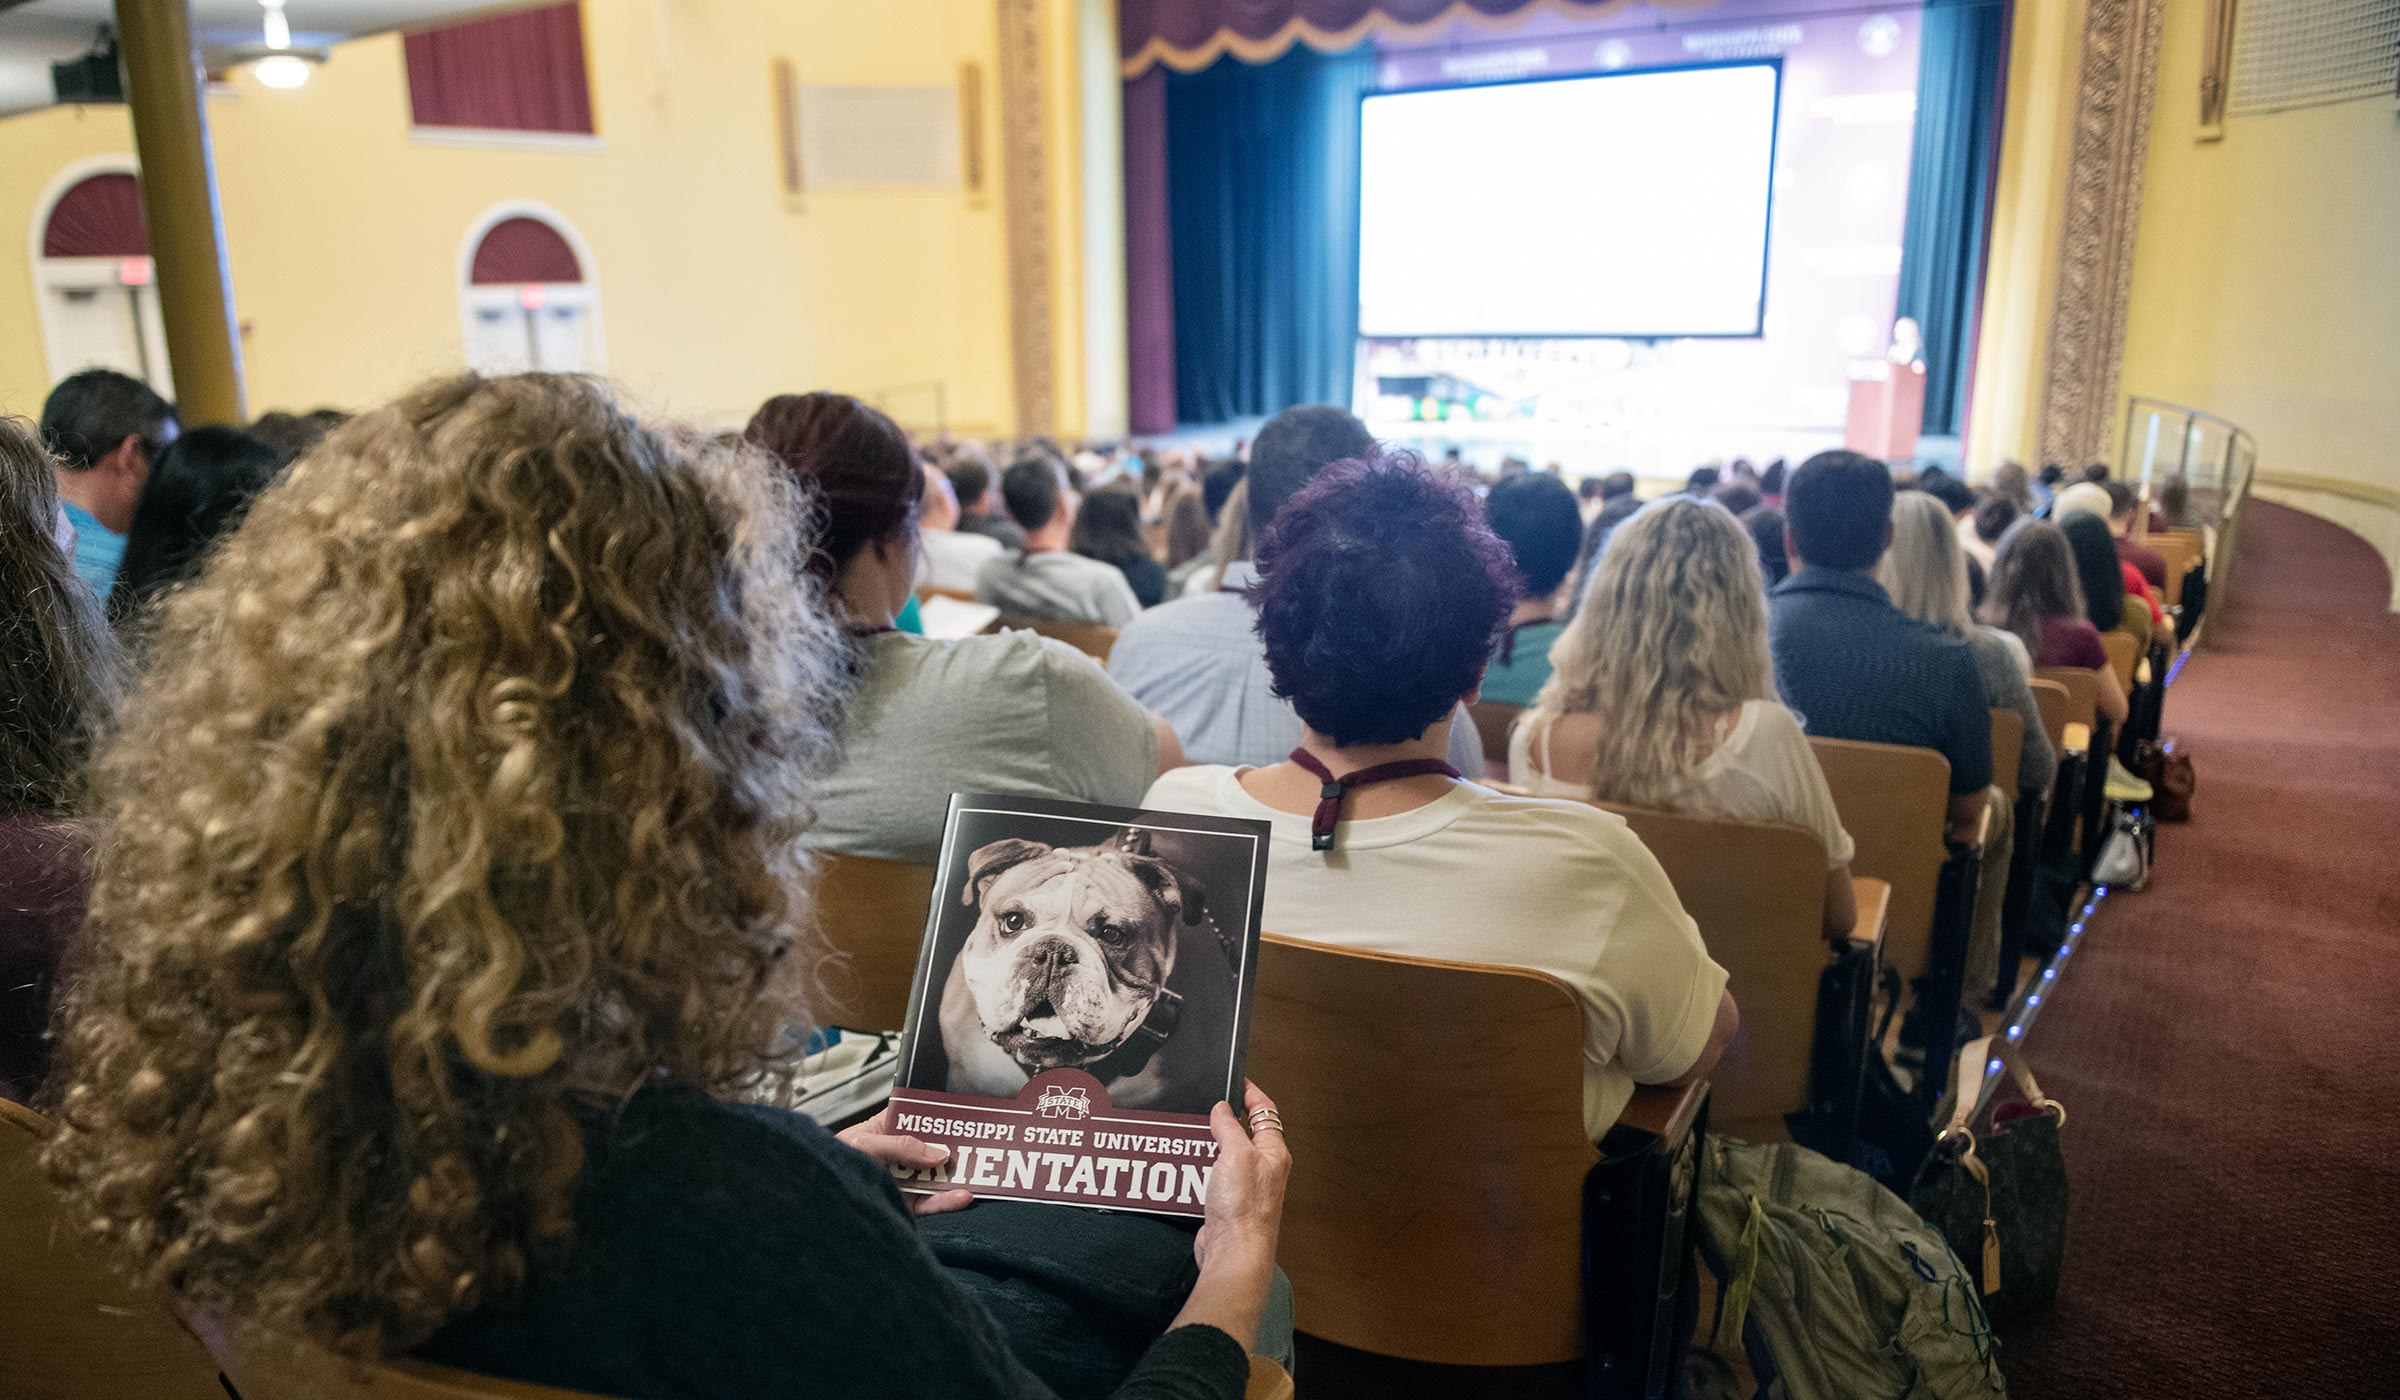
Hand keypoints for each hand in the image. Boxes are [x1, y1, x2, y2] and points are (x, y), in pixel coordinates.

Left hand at [840, 1107, 971, 1216]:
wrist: (817, 1206)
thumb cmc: (831, 1163)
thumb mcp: (864, 1145)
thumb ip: (900, 1146)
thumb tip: (938, 1153)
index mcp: (884, 1130)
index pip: (917, 1118)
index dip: (938, 1116)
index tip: (962, 1115)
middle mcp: (897, 1155)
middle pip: (932, 1149)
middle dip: (955, 1148)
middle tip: (979, 1146)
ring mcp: (902, 1181)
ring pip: (936, 1177)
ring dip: (956, 1176)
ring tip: (974, 1175)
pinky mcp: (905, 1205)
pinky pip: (930, 1203)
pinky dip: (946, 1201)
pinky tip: (961, 1196)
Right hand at [1193, 1081, 1288, 1273]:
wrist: (1232, 1252)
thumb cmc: (1245, 1209)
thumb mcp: (1236, 1155)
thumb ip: (1229, 1128)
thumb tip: (1222, 1109)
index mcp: (1273, 1153)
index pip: (1266, 1112)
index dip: (1251, 1094)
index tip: (1237, 1080)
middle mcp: (1262, 1168)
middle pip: (1243, 1133)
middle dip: (1223, 1119)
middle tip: (1205, 1106)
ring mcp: (1244, 1186)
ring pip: (1223, 1155)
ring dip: (1206, 1145)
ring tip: (1189, 1134)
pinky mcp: (1226, 1202)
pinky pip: (1210, 1177)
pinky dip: (1197, 1168)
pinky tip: (1184, 1164)